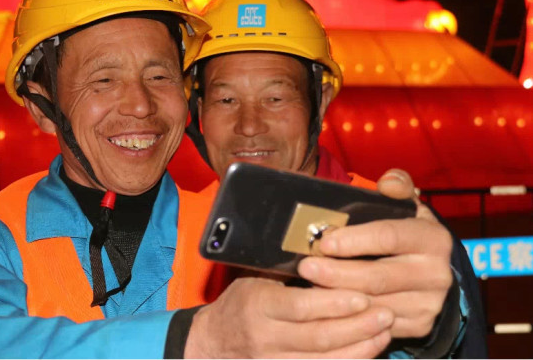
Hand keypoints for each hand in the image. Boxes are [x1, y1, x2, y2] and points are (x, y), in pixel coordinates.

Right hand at [184, 277, 393, 357]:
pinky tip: (367, 350)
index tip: (363, 295)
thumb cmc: (241, 301)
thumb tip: (328, 251)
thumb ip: (286, 269)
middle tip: (386, 313)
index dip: (335, 303)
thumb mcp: (255, 277)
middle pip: (318, 337)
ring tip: (384, 331)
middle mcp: (265, 337)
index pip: (301, 307)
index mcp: (258, 305)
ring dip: (359, 348)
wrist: (215, 340)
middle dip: (357, 327)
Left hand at [298, 169, 453, 338]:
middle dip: (337, 273)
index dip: (354, 240)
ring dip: (336, 297)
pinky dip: (347, 316)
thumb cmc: (404, 232)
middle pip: (378, 277)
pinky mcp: (419, 325)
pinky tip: (325, 305)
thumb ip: (396, 188)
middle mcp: (437, 273)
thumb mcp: (405, 206)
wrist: (430, 270)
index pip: (389, 237)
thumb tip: (388, 182)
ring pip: (373, 305)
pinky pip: (376, 326)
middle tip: (306, 266)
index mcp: (432, 238)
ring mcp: (430, 303)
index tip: (325, 241)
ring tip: (309, 284)